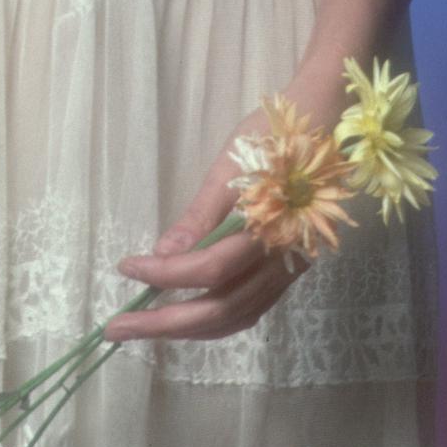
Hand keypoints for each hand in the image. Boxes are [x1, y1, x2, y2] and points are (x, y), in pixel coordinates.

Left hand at [103, 59, 354, 345]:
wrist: (327, 119)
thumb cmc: (274, 134)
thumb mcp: (231, 164)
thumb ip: (201, 215)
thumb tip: (163, 252)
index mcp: (268, 230)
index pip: (209, 269)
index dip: (164, 275)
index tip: (126, 267)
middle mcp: (282, 259)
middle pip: (222, 308)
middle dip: (167, 322)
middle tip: (119, 327)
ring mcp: (290, 267)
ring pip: (238, 316)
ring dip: (191, 327)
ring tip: (148, 327)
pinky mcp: (291, 267)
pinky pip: (252, 307)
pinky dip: (218, 317)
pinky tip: (190, 312)